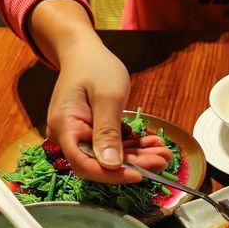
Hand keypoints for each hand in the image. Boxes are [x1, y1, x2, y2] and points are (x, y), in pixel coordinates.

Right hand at [47, 42, 171, 182]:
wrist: (84, 52)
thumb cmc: (95, 67)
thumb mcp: (107, 96)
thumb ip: (108, 131)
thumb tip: (111, 164)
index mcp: (65, 127)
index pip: (84, 164)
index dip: (111, 175)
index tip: (139, 174)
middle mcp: (67, 136)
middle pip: (99, 163)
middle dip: (133, 165)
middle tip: (163, 159)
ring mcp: (79, 136)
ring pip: (109, 158)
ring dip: (138, 157)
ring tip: (164, 152)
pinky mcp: (91, 135)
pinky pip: (111, 147)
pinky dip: (133, 148)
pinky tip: (153, 144)